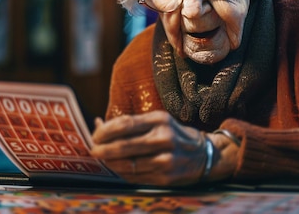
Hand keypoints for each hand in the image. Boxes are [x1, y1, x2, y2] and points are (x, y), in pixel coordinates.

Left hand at [90, 110, 206, 185]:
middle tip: (93, 150)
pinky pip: (135, 176)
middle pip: (123, 146)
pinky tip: (116, 168)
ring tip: (102, 159)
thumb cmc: (174, 134)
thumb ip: (130, 123)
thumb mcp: (158, 121)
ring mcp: (165, 160)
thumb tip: (98, 124)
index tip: (95, 134)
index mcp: (160, 120)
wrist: (204, 155)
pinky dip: (121, 172)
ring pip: (127, 164)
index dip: (105, 131)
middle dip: (102, 149)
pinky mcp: (164, 178)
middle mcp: (163, 139)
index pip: (125, 124)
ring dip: (109, 163)